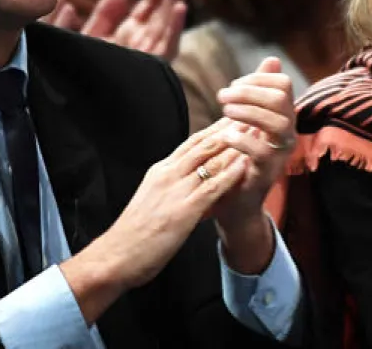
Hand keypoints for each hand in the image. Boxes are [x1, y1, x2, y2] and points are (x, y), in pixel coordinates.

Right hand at [60, 118, 247, 322]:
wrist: (117, 255)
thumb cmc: (134, 233)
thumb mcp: (152, 199)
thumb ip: (170, 186)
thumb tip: (187, 180)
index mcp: (160, 170)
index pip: (191, 143)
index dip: (214, 130)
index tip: (232, 119)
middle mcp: (168, 174)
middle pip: (203, 145)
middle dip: (228, 129)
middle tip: (250, 115)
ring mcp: (175, 191)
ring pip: (209, 160)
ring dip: (234, 146)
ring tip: (254, 133)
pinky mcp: (183, 210)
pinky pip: (212, 187)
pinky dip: (230, 174)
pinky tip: (245, 165)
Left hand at [80, 0, 186, 60]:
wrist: (80, 103)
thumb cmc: (87, 69)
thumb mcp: (93, 37)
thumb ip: (104, 14)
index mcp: (134, 35)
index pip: (152, 1)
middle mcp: (147, 42)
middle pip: (165, 6)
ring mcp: (152, 55)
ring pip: (169, 21)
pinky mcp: (152, 67)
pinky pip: (169, 47)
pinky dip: (175, 28)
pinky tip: (181, 7)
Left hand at [212, 58, 295, 272]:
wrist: (233, 201)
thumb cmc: (238, 156)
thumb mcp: (248, 120)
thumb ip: (259, 91)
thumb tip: (272, 59)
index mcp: (283, 117)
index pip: (283, 84)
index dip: (257, 79)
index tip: (233, 87)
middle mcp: (287, 134)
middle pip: (281, 98)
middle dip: (249, 92)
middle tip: (223, 97)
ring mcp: (280, 155)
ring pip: (277, 122)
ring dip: (247, 111)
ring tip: (224, 113)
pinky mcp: (267, 174)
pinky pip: (262, 151)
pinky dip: (242, 139)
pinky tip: (226, 136)